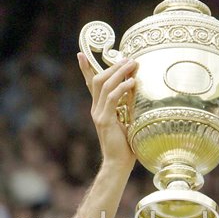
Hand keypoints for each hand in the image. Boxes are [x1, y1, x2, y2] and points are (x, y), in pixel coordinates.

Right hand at [77, 53, 137, 171]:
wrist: (118, 164)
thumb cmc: (126, 145)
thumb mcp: (127, 120)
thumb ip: (128, 106)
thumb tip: (137, 90)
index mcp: (99, 109)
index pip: (91, 85)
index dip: (86, 69)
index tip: (81, 54)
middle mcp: (96, 109)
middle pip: (98, 80)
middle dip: (113, 66)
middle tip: (129, 58)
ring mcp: (99, 114)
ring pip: (104, 85)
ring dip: (118, 73)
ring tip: (132, 65)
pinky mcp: (105, 121)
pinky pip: (112, 99)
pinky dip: (122, 88)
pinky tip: (132, 82)